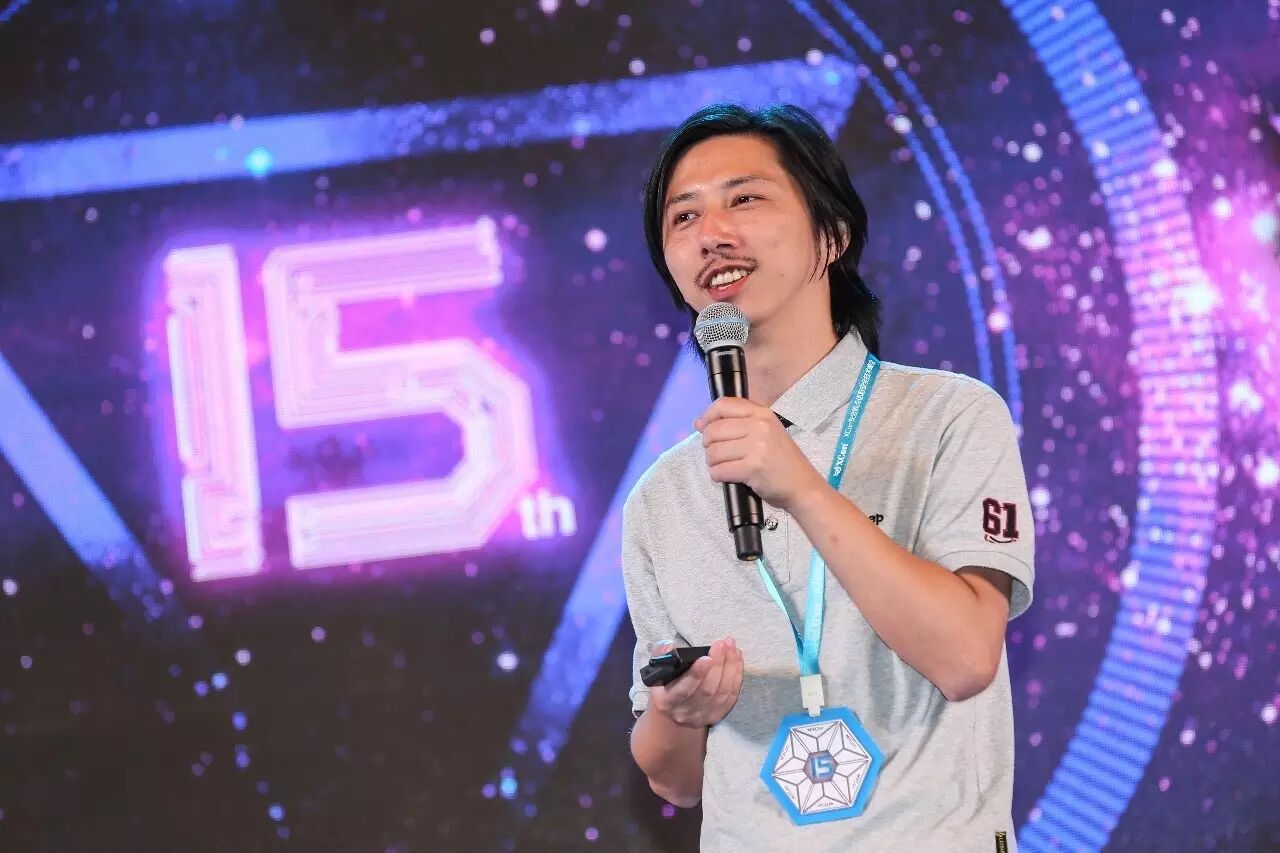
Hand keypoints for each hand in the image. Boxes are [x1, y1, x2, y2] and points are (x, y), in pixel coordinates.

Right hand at [649, 638, 742, 728]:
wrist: (673, 708)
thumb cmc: (665, 682)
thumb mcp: (657, 668)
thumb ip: (660, 654)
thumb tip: (669, 646)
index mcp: (666, 701)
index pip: (683, 690)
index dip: (696, 674)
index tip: (706, 658)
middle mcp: (684, 713)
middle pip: (706, 691)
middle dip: (718, 665)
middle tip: (723, 644)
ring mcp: (702, 717)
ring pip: (722, 693)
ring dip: (730, 668)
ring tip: (732, 647)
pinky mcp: (717, 716)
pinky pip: (731, 696)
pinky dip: (736, 676)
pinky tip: (737, 659)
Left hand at [695, 397, 826, 510]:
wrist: (803, 486)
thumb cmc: (782, 460)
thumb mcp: (765, 432)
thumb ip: (735, 424)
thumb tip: (699, 423)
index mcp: (762, 413)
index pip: (723, 405)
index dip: (708, 417)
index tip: (705, 428)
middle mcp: (760, 426)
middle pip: (714, 430)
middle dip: (709, 445)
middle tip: (718, 454)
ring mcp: (757, 447)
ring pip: (713, 452)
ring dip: (713, 463)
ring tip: (725, 466)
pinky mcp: (752, 468)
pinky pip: (719, 470)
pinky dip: (718, 476)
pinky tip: (728, 476)